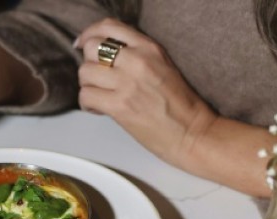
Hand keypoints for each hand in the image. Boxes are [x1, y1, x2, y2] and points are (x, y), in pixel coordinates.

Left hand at [74, 19, 216, 169]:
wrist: (192, 132)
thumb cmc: (180, 104)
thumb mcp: (162, 65)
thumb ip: (136, 54)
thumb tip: (105, 52)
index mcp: (148, 47)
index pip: (108, 27)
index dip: (90, 35)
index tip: (84, 44)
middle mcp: (137, 61)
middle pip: (91, 48)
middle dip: (89, 63)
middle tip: (96, 78)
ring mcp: (127, 83)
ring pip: (85, 73)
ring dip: (87, 85)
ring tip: (100, 95)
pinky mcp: (120, 106)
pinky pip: (86, 96)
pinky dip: (88, 104)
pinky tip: (99, 109)